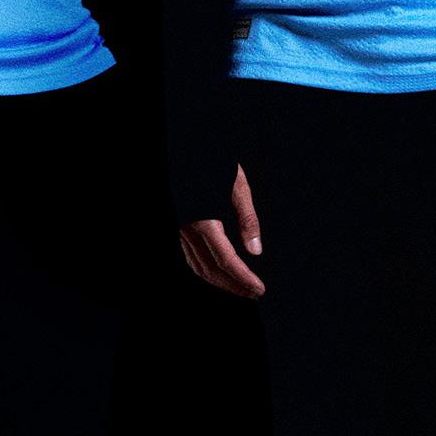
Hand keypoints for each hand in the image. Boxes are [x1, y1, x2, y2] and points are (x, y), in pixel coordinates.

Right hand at [178, 165, 265, 297]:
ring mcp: (177, 228)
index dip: (243, 278)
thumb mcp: (237, 185)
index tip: (259, 289)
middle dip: (233, 285)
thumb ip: (247, 219)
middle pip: (209, 269)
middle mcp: (185, 228)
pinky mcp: (176, 224)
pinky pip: (189, 254)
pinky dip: (205, 267)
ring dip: (219, 281)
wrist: (184, 142)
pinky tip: (219, 269)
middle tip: (253, 293)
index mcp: (202, 220)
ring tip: (240, 286)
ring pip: (196, 265)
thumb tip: (256, 251)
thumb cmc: (212, 159)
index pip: (225, 260)